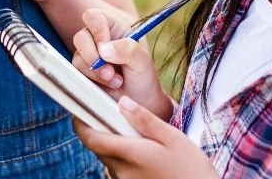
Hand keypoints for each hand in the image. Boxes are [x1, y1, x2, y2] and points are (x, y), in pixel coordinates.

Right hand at [71, 8, 170, 117]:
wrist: (140, 102)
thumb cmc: (143, 77)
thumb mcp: (143, 61)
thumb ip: (127, 49)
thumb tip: (104, 49)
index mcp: (113, 27)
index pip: (94, 17)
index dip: (97, 31)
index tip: (106, 49)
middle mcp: (98, 39)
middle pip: (81, 37)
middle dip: (93, 56)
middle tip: (110, 72)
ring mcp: (88, 55)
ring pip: (77, 56)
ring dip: (95, 71)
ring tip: (116, 81)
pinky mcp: (82, 72)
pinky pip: (76, 72)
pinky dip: (92, 80)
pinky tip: (109, 85)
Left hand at [74, 97, 217, 178]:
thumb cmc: (191, 167)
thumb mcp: (173, 138)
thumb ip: (145, 119)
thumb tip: (122, 101)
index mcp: (130, 154)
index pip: (91, 137)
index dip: (81, 121)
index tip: (82, 106)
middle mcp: (122, 170)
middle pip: (97, 146)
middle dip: (99, 128)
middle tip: (111, 110)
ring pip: (107, 157)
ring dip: (112, 141)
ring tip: (132, 128)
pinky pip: (117, 167)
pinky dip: (122, 154)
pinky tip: (140, 147)